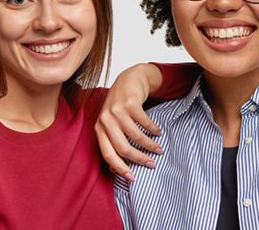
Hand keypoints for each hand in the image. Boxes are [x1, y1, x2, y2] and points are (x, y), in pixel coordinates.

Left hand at [95, 63, 163, 181]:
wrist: (128, 79)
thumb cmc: (120, 106)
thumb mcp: (112, 124)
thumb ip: (112, 142)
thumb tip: (116, 168)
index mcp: (99, 128)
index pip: (108, 154)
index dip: (120, 168)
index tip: (133, 178)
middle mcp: (105, 120)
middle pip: (123, 148)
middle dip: (139, 159)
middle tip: (152, 164)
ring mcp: (117, 110)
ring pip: (136, 136)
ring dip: (150, 145)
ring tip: (159, 148)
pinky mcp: (130, 102)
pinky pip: (145, 123)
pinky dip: (154, 129)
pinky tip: (158, 132)